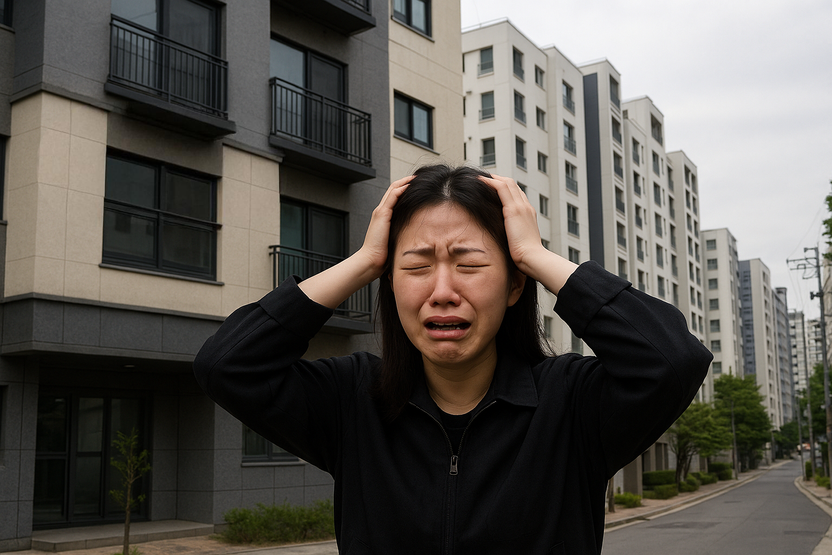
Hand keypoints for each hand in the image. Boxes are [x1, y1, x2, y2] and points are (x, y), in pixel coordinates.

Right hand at [298, 175, 412, 307]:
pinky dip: (401, 189)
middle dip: (406, 181)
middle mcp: (381, 211)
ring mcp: (381, 212)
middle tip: (419, 177)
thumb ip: (402, 232)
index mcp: (384, 216)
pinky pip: (392, 197)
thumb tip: (416, 232)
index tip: (418, 185)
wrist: (371, 261)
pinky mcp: (382, 215)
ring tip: (417, 177)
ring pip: (393, 190)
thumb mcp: (395, 239)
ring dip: (405, 182)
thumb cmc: (383, 255)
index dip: (405, 188)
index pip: (395, 196)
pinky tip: (410, 185)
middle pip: (394, 189)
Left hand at [479, 174, 576, 292]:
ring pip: (507, 183)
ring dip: (492, 178)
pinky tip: (480, 180)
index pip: (516, 195)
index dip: (504, 188)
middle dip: (498, 180)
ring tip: (479, 177)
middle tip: (483, 178)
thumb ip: (511, 237)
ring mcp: (521, 207)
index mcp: (528, 214)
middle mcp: (526, 207)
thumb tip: (503, 241)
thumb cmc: (525, 256)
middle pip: (512, 186)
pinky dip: (490, 182)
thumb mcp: (517, 243)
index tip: (491, 187)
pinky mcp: (513, 210)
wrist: (532, 258)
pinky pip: (501, 188)